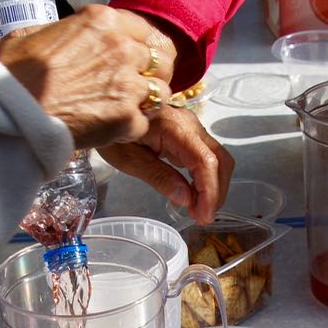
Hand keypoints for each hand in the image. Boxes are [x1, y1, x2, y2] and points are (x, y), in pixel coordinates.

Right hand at [0, 5, 175, 148]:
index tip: (136, 62)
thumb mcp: (32, 35)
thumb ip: (62, 33)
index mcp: (101, 21)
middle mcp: (121, 48)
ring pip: (160, 94)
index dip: (142, 49)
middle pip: (159, 61)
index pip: (145, 31)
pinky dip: (129, 131)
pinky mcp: (126, 118)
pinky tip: (110, 131)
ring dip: (146, 104)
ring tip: (124, 112)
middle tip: (133, 90)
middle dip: (149, 76)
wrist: (8, 113)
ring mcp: (126, 84)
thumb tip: (62, 39)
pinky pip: (144, 124)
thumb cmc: (10, 75)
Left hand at [97, 106, 233, 223]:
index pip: (206, 161)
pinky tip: (190, 196)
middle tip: (202, 218)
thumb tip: (186, 199)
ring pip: (217, 159)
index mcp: (175, 128)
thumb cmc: (113, 133)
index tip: (204, 216)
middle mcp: (190, 125)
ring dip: (212, 187)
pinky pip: (205, 157)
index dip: (209, 191)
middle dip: (216, 192)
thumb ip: (159, 178)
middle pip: (220, 160)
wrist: (107, 110)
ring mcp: (191, 128)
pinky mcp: (188, 135)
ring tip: (196, 211)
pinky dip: (203, 179)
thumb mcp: (129, 160)